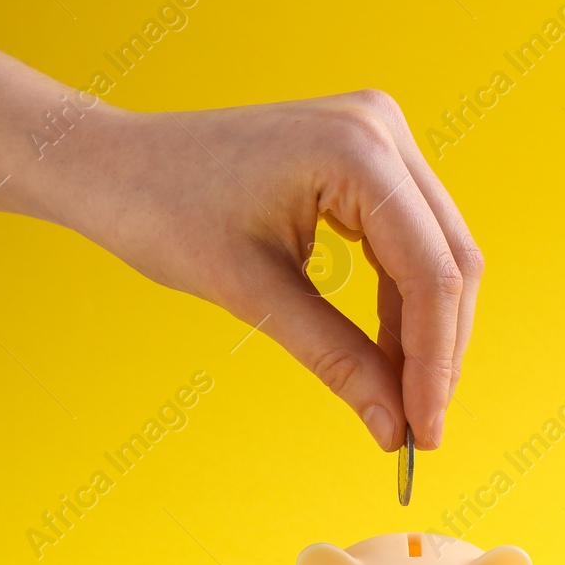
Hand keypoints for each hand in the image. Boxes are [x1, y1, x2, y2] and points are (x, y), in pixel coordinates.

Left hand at [62, 92, 480, 450]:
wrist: (114, 166)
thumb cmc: (164, 212)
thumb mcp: (253, 294)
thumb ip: (336, 359)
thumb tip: (390, 427)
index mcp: (357, 151)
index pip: (430, 273)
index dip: (434, 362)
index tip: (421, 434)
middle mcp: (382, 130)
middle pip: (450, 261)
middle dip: (438, 351)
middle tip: (417, 428)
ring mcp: (380, 137)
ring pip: (439, 254)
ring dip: (426, 332)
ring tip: (401, 401)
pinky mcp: (369, 157)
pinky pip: (410, 240)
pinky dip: (403, 302)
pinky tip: (388, 356)